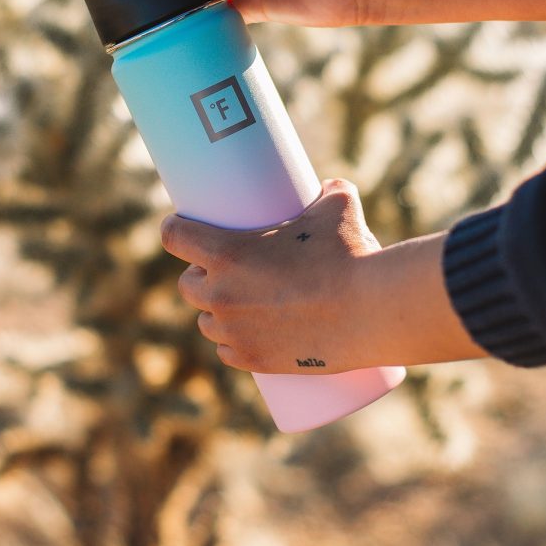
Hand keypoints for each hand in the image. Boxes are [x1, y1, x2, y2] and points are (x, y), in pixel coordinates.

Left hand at [160, 177, 489, 372]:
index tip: (182, 225)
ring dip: (214, 311)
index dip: (175, 228)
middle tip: (221, 268)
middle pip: (187, 284)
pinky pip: (226, 352)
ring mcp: (235, 331)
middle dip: (199, 275)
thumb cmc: (351, 253)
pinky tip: (237, 338)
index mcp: (226, 253)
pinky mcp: (254, 360)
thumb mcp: (338, 207)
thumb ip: (328, 191)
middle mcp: (221, 294)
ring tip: (234, 303)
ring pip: (206, 321)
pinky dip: (231, 344)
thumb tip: (328, 185)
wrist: (372, 311)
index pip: (174, 237)